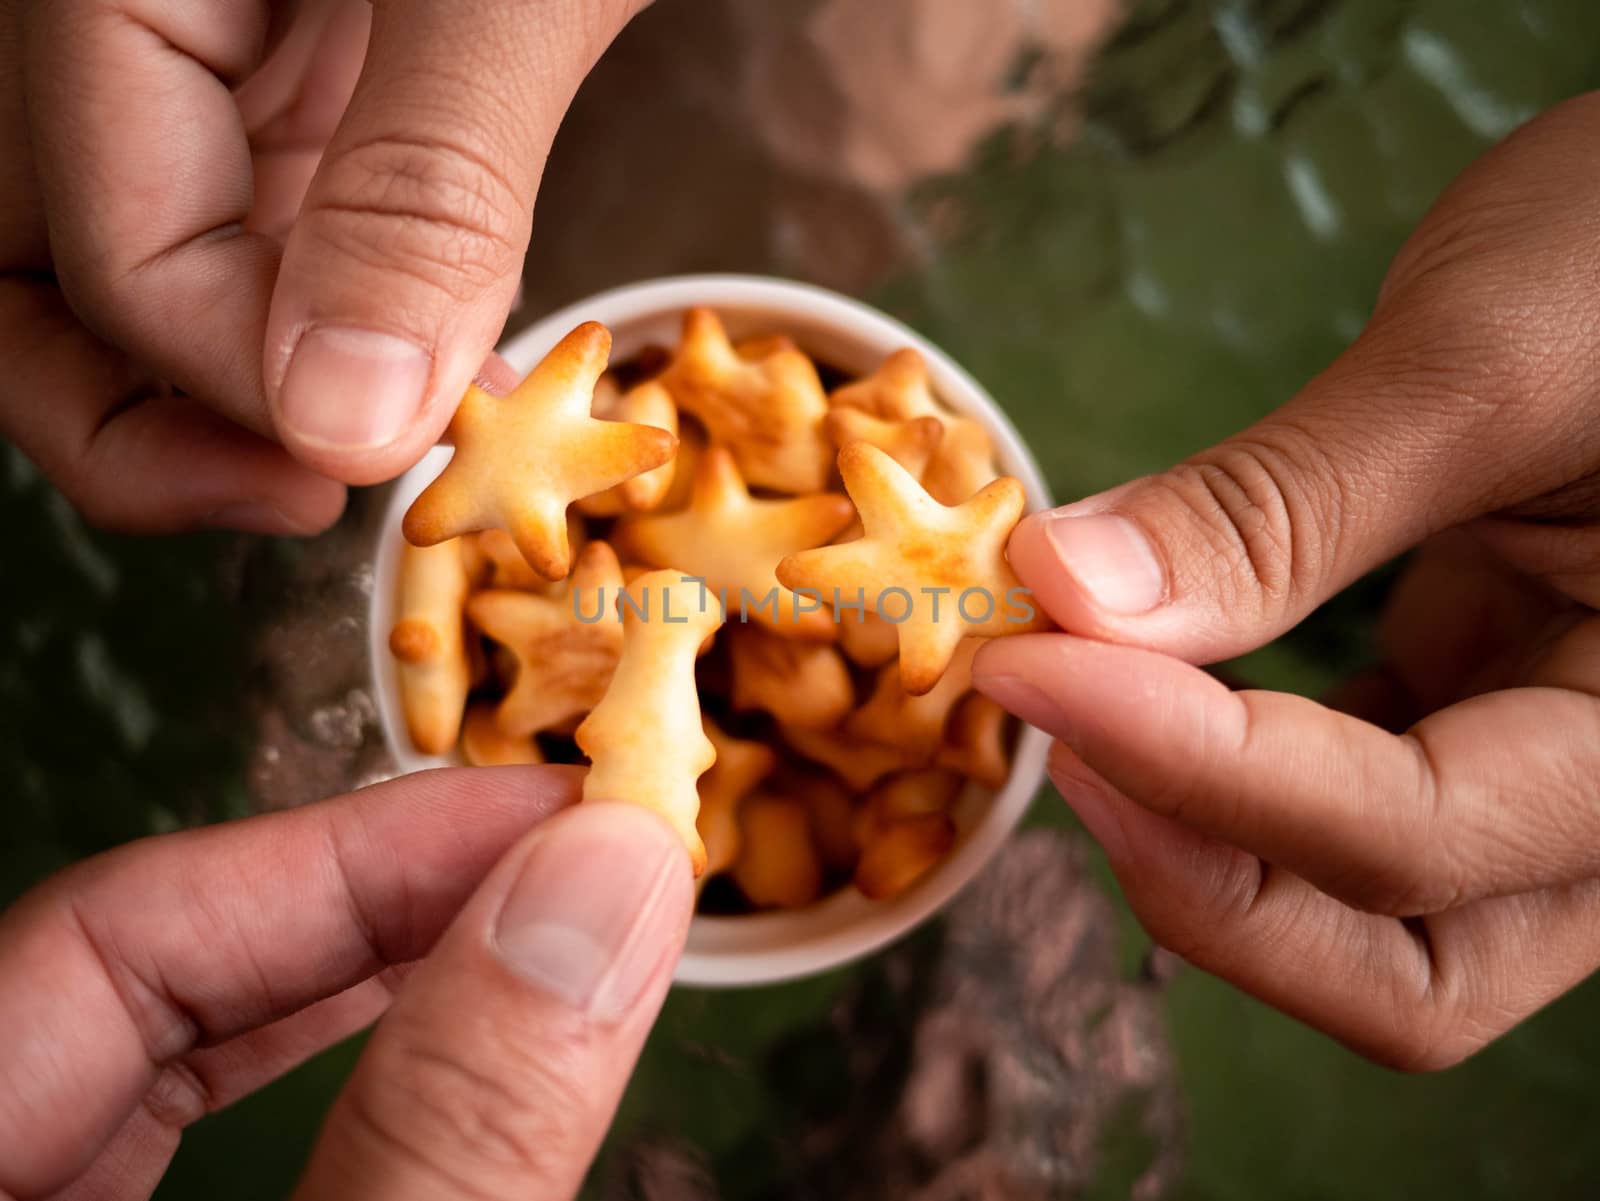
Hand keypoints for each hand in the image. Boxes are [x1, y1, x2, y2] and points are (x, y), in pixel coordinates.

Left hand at [0, 771, 691, 1199]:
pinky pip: (195, 1140)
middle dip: (394, 906)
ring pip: (180, 1061)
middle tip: (586, 865)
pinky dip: (353, 1083)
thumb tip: (604, 884)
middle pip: (151, 978)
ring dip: (388, 985)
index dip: (362, 849)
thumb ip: (447, 1129)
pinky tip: (456, 1048)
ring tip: (554, 933)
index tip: (562, 818)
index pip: (114, 930)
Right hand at [1, 0, 640, 532]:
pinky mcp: (315, 70)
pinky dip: (337, 320)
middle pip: (46, 280)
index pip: (107, 256)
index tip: (377, 460)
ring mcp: (217, 48)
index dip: (236, 389)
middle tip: (300, 504)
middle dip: (146, 424)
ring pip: (158, 270)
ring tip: (386, 454)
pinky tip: (431, 364)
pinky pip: (272, 224)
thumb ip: (422, 184)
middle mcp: (129, 22)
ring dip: (251, 391)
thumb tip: (343, 423)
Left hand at [973, 94, 1599, 1070]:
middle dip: (1204, 878)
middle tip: (1051, 731)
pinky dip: (1225, 772)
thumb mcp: (1483, 365)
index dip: (1196, 768)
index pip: (1415, 837)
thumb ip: (1277, 507)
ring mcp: (1542, 764)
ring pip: (1367, 917)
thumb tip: (1059, 592)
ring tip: (1071, 707)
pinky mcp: (1471, 704)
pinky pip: (1343, 808)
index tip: (1025, 664)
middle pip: (1407, 971)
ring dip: (1200, 844)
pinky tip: (1134, 681)